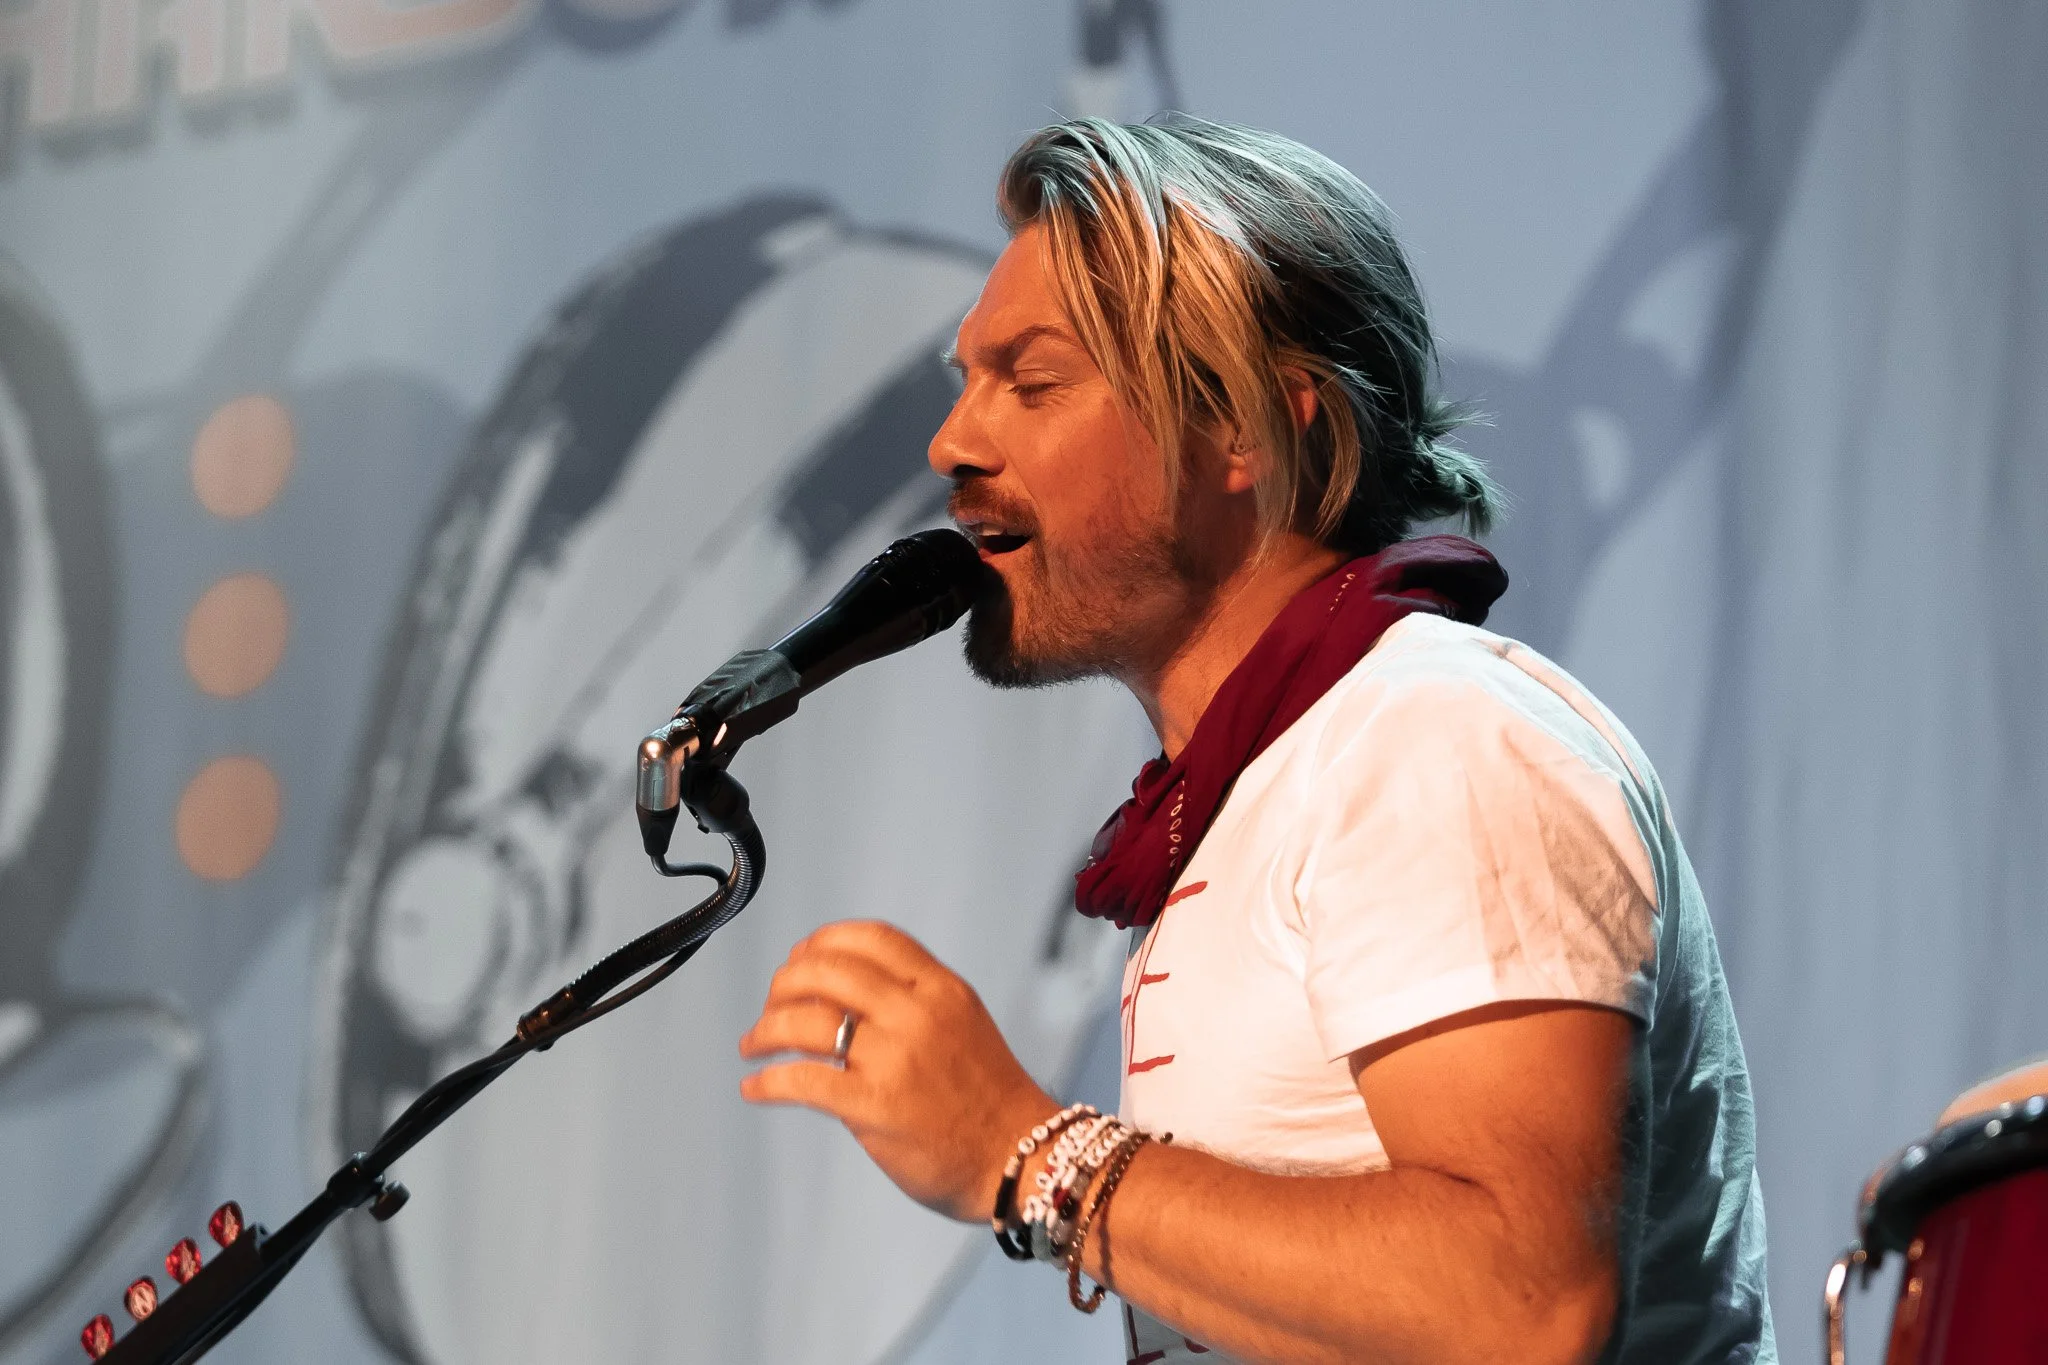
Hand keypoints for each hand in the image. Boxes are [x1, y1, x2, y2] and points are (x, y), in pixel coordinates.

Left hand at [738, 919, 1056, 1222]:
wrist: (1023, 1158)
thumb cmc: (989, 1100)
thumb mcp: (962, 1025)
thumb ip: (912, 1004)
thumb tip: (843, 998)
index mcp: (940, 989)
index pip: (872, 939)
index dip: (824, 941)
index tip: (801, 957)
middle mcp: (917, 1014)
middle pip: (827, 972)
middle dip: (784, 984)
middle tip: (770, 1006)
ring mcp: (895, 1058)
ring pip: (805, 1021)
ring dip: (765, 1030)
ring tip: (752, 1046)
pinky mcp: (875, 1105)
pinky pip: (802, 1080)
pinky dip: (767, 1082)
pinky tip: (755, 1089)